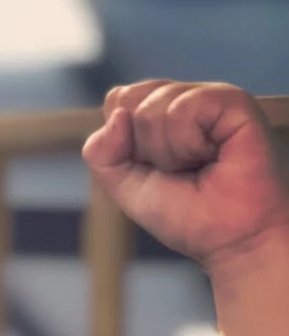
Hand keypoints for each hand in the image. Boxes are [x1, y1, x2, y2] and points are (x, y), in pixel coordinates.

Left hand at [82, 81, 288, 271]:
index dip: (124, 142)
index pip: (118, 100)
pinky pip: (183, 109)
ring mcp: (208, 96)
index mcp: (159, 113)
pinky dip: (189, 144)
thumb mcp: (126, 189)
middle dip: (145, 150)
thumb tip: (116, 113)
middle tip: (179, 170)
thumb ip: (102, 154)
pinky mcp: (232, 100)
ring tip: (198, 165)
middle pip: (130, 101)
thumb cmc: (186, 215)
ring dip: (168, 153)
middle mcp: (184, 98)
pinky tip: (213, 154)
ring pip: (152, 108)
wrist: (230, 239)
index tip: (153, 168)